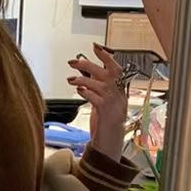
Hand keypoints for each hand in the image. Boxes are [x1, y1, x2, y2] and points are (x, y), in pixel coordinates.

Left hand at [68, 44, 127, 161]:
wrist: (110, 143)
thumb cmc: (104, 122)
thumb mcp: (101, 101)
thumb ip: (97, 86)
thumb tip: (87, 71)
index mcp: (119, 90)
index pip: (116, 68)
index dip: (106, 57)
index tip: (95, 47)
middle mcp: (119, 95)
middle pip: (107, 74)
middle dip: (90, 65)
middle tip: (74, 62)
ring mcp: (115, 104)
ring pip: (102, 85)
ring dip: (85, 80)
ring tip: (71, 80)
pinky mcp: (107, 113)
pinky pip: (97, 99)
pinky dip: (88, 93)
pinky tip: (79, 91)